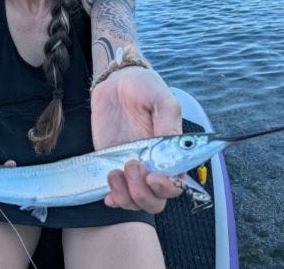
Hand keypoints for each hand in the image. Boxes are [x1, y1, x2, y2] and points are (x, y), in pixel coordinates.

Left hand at [90, 67, 182, 213]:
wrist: (115, 82)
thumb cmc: (144, 87)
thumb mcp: (160, 98)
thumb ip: (168, 120)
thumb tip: (172, 146)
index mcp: (171, 152)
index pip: (176, 184)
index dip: (166, 187)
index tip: (153, 176)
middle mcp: (153, 165)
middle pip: (155, 200)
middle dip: (143, 193)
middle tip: (131, 166)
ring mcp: (132, 169)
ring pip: (135, 201)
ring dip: (125, 195)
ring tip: (114, 172)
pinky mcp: (112, 167)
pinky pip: (114, 195)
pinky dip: (112, 199)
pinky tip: (107, 191)